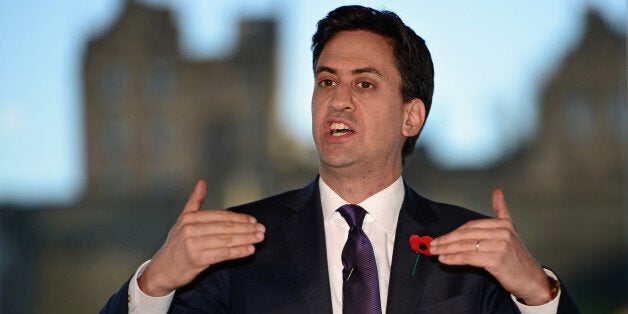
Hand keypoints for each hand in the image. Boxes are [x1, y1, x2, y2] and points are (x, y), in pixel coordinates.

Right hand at [138, 179, 265, 296]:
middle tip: (262, 229)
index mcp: (189, 218)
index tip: (254, 220)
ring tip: (259, 238)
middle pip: (225, 227)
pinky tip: (250, 250)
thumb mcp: (183, 220)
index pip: (220, 216)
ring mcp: (193, 244)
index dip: (239, 218)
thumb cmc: (176, 245)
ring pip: (226, 240)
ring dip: (246, 239)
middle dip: (246, 228)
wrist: (162, 270)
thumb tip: (202, 181)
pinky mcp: (197, 259)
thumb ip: (195, 201)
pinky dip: (239, 252)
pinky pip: (223, 254)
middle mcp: (190, 229)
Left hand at [430, 189, 550, 304]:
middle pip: (466, 234)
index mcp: (503, 224)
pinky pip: (469, 257)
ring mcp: (500, 246)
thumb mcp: (510, 231)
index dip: (454, 232)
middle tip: (432, 244)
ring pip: (466, 245)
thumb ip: (502, 211)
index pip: (471, 225)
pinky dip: (454, 258)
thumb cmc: (517, 257)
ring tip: (435, 252)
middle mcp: (502, 232)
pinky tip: (444, 259)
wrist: (532, 279)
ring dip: (447, 249)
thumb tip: (497, 191)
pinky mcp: (496, 259)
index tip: (440, 238)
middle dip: (446, 240)